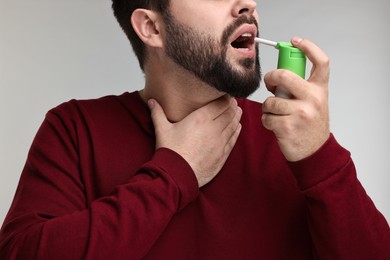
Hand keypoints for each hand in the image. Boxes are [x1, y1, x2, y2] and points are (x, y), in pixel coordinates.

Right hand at [148, 95, 241, 186]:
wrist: (177, 174)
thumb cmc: (170, 152)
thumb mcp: (162, 129)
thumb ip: (158, 113)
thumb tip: (151, 101)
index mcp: (201, 118)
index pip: (220, 103)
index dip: (226, 98)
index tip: (226, 95)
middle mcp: (214, 128)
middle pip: (229, 112)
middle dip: (232, 106)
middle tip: (233, 102)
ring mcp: (220, 141)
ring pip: (233, 125)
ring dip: (236, 117)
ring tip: (238, 112)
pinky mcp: (223, 154)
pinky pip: (233, 139)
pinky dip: (236, 131)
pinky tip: (237, 127)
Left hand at [262, 37, 330, 161]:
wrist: (315, 152)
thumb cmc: (310, 125)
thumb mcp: (314, 102)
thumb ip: (302, 88)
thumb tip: (279, 76)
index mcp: (320, 90)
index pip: (321, 62)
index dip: (308, 47)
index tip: (295, 41)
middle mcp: (313, 99)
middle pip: (284, 75)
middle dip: (271, 77)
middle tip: (269, 83)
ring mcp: (300, 113)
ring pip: (270, 101)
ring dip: (267, 108)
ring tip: (276, 114)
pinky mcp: (287, 126)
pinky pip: (266, 117)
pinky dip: (266, 121)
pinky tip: (275, 125)